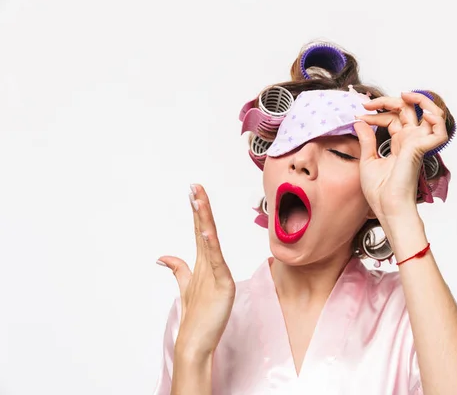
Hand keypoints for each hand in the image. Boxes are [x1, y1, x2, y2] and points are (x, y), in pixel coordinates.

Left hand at [157, 184, 234, 363]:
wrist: (198, 341)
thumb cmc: (197, 316)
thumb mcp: (185, 286)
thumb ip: (177, 268)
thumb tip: (162, 257)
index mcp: (203, 263)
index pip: (199, 230)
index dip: (196, 210)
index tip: (192, 191)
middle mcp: (212, 264)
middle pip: (205, 229)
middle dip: (200, 207)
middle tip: (195, 185)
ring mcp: (218, 273)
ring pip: (210, 240)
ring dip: (204, 219)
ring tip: (199, 199)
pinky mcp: (223, 285)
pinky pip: (216, 261)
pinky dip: (211, 245)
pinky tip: (205, 231)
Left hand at [354, 92, 447, 221]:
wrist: (386, 206)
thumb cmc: (379, 191)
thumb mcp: (367, 160)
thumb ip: (366, 140)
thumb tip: (359, 122)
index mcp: (399, 144)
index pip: (393, 119)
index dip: (377, 113)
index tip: (359, 115)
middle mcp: (410, 141)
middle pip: (408, 111)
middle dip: (389, 101)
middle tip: (368, 103)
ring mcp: (417, 144)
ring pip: (431, 115)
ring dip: (420, 100)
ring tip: (403, 94)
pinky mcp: (420, 149)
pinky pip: (439, 132)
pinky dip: (436, 119)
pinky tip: (423, 112)